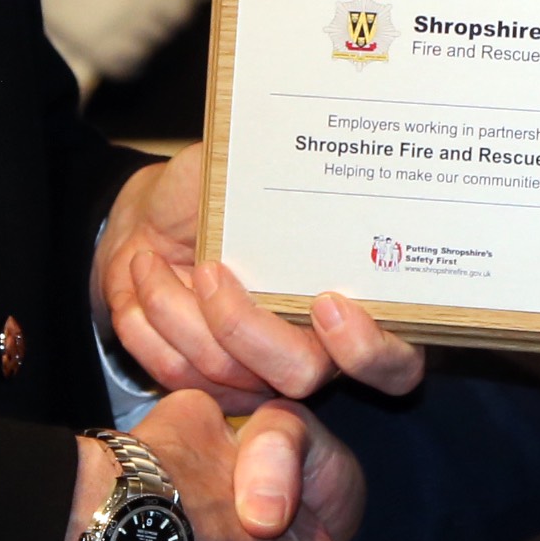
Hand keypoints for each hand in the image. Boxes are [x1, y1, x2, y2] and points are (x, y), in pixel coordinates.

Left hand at [95, 146, 423, 403]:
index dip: (367, 348)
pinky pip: (177, 372)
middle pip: (302, 377)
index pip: (395, 361)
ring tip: (152, 255)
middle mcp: (313, 350)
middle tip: (212, 271)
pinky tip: (144, 271)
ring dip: (179, 308)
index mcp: (355, 302)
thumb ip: (285, 174)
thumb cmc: (215, 190)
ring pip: (226, 373)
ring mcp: (257, 374)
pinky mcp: (205, 383)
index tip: (327, 302)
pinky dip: (150, 318)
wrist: (151, 216)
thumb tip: (306, 157)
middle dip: (249, 330)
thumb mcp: (250, 168)